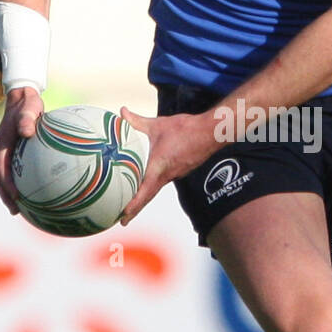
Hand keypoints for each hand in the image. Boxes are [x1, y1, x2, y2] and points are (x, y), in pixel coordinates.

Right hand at [0, 87, 43, 212]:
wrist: (23, 98)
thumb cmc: (27, 104)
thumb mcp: (29, 109)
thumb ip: (27, 120)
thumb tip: (27, 132)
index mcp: (2, 146)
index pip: (1, 171)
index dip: (6, 186)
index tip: (15, 198)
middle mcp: (3, 152)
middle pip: (1, 179)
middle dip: (6, 196)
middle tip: (16, 212)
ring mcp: (9, 154)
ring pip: (7, 177)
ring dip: (12, 193)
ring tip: (24, 209)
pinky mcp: (16, 153)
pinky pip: (19, 171)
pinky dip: (24, 183)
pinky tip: (40, 190)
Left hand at [118, 106, 216, 224]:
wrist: (210, 132)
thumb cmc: (185, 129)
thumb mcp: (157, 124)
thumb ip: (137, 121)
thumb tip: (122, 112)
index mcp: (159, 168)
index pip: (144, 193)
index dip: (133, 207)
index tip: (123, 218)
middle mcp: (167, 176)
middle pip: (148, 197)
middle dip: (134, 210)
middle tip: (121, 220)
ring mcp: (175, 174)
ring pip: (155, 189)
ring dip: (143, 198)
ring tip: (129, 205)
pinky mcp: (180, 170)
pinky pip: (163, 180)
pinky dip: (153, 186)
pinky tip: (147, 182)